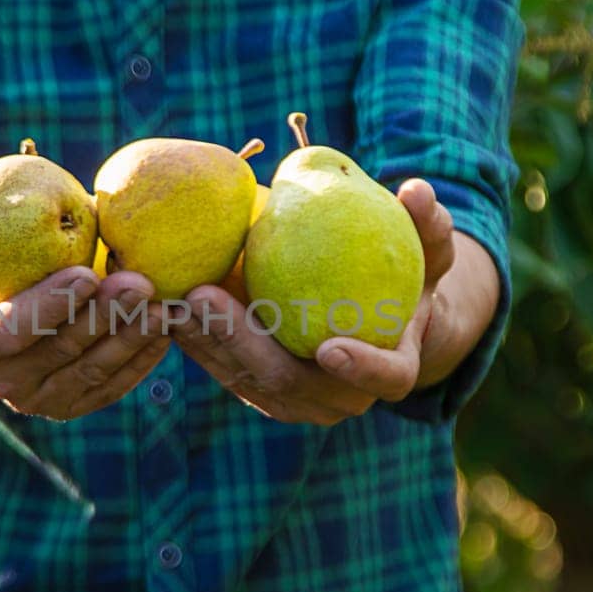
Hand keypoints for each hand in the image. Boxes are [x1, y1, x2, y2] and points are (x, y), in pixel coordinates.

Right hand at [0, 164, 170, 420]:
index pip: (12, 330)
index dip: (51, 305)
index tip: (88, 271)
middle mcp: (4, 382)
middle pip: (62, 350)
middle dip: (105, 317)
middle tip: (141, 280)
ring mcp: (41, 398)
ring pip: (94, 371)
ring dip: (132, 338)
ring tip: (165, 302)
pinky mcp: (74, 403)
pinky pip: (113, 385)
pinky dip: (142, 357)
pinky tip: (167, 325)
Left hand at [172, 178, 460, 424]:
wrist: (375, 314)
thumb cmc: (407, 273)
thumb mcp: (427, 248)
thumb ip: (428, 226)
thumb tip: (418, 191)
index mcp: (391, 370)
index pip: (384, 378)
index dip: (361, 368)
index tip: (330, 346)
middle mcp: (339, 398)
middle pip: (287, 382)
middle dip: (241, 343)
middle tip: (206, 296)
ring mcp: (293, 400)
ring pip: (243, 377)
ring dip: (203, 340)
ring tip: (172, 296)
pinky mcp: (257, 388)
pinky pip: (221, 366)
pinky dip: (194, 338)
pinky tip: (164, 303)